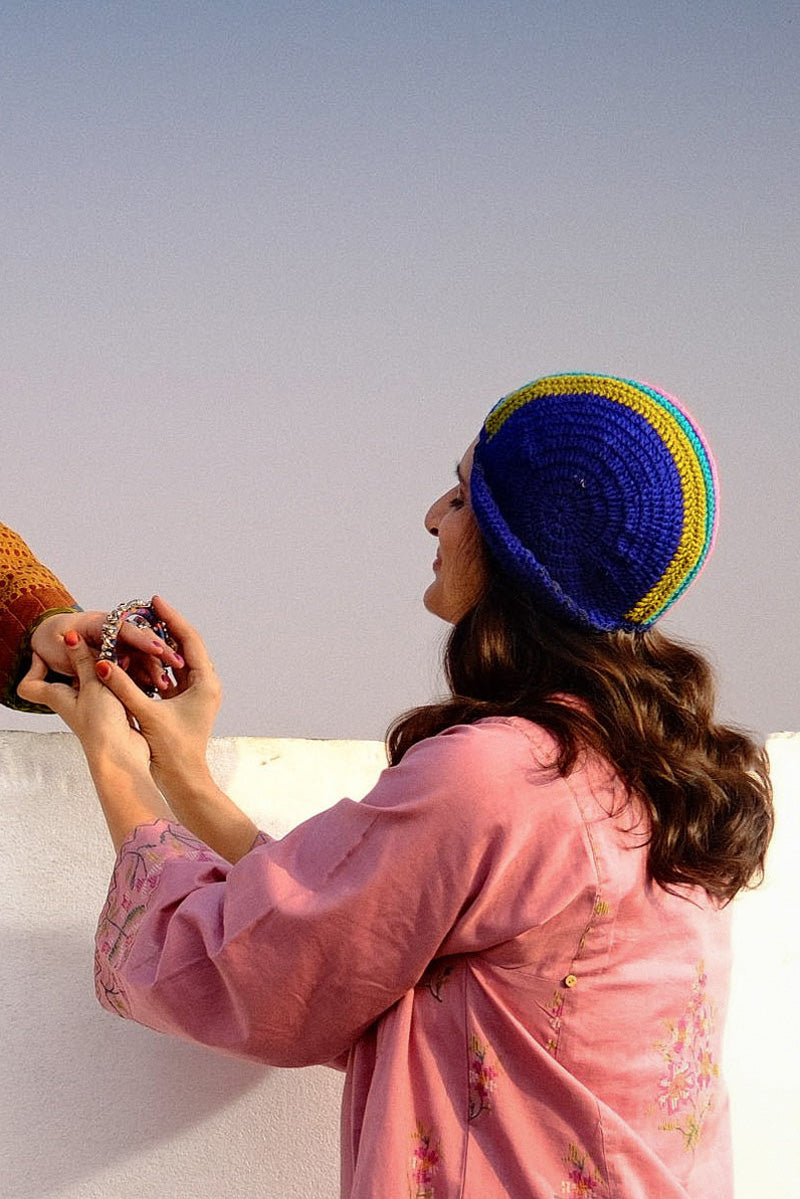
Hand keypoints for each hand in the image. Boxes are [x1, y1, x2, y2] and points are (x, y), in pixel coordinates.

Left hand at [18, 636, 150, 778]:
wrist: (122, 756)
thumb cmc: (101, 726)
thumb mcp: (92, 685)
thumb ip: (83, 660)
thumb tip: (69, 637)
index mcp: (58, 696)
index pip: (31, 684)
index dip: (35, 666)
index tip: (48, 651)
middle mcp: (72, 701)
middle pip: (70, 675)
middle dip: (83, 658)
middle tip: (97, 643)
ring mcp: (93, 706)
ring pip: (96, 679)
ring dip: (107, 668)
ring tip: (122, 657)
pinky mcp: (112, 711)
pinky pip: (113, 689)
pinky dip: (121, 680)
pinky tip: (135, 673)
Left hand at [31, 610, 183, 695]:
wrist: (47, 643)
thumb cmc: (52, 643)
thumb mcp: (60, 651)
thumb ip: (84, 657)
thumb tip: (106, 663)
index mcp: (97, 623)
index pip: (124, 630)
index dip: (141, 639)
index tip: (156, 649)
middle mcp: (112, 631)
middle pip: (140, 640)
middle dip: (159, 652)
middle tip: (176, 663)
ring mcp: (117, 644)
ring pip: (142, 655)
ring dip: (155, 667)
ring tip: (166, 683)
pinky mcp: (119, 658)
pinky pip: (137, 666)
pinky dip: (146, 676)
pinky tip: (157, 688)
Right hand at [93, 597, 221, 794]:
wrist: (184, 780)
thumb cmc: (171, 750)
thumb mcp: (145, 713)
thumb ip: (123, 687)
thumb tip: (100, 663)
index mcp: (205, 682)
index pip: (189, 639)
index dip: (171, 618)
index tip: (155, 600)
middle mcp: (206, 684)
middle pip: (187, 645)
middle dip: (167, 626)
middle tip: (148, 606)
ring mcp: (197, 693)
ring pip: (179, 659)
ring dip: (162, 643)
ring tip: (143, 622)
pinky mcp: (186, 703)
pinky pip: (172, 674)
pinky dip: (158, 662)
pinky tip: (141, 651)